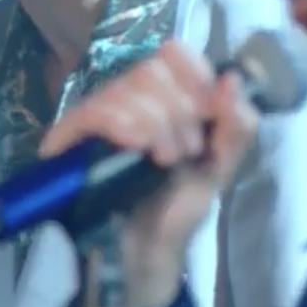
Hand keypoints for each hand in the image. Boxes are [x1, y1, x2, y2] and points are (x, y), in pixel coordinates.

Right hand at [39, 40, 258, 306]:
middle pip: (151, 68)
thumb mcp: (221, 165)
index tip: (206, 113)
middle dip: (178, 110)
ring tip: (166, 161)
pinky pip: (94, 110)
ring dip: (157, 125)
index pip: (174, 52)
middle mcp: (127, 97)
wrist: (146, 255)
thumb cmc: (179, 208)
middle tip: (186, 151)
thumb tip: (233, 78)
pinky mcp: (69, 136)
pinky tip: (136, 146)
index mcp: (164, 96)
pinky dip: (123, 122)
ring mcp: (96, 115)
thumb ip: (237, 123)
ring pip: (127, 88)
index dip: (194, 76)